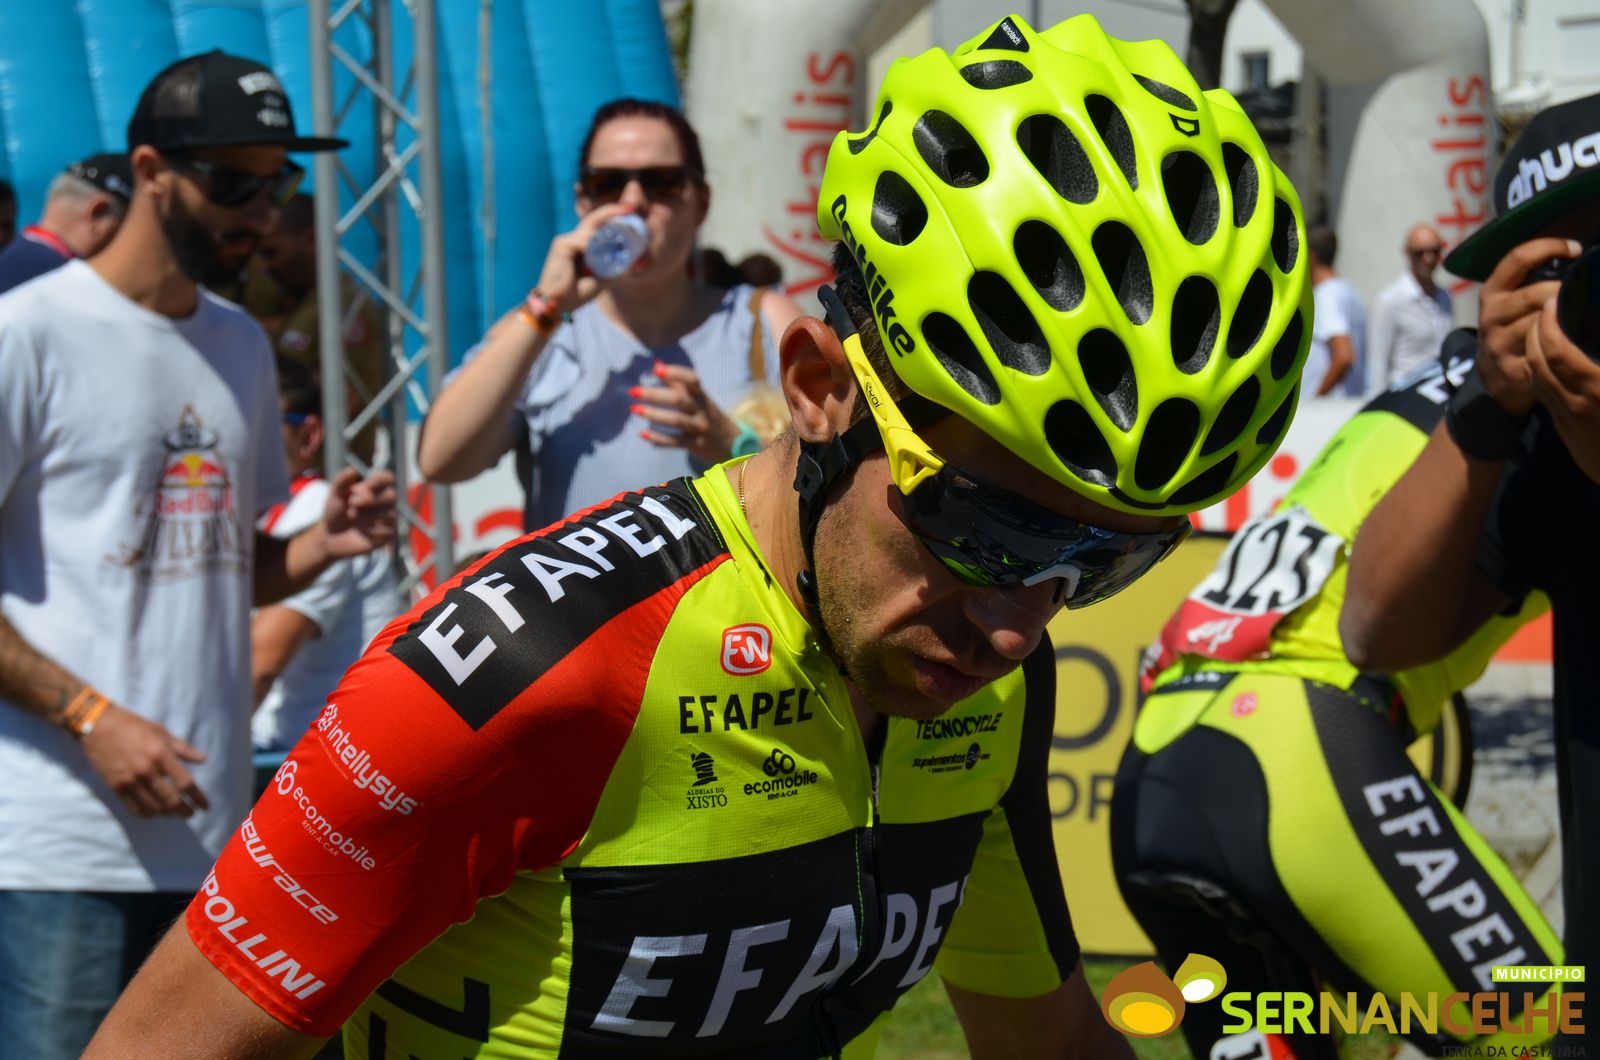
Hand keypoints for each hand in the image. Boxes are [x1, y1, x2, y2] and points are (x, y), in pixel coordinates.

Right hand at [80, 705, 209, 816]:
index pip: (185, 783)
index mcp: (161, 755)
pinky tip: (153, 813)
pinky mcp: (115, 786)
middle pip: (171, 800)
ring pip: (153, 807)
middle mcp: (146, 770)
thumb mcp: (161, 732)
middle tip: (190, 814)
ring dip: (166, 814)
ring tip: (174, 813)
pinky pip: (133, 808)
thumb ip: (183, 749)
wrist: (97, 726)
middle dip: (184, 811)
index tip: (206, 807)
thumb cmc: (132, 725)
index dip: (198, 798)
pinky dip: (146, 814)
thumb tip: (203, 760)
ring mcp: (130, 780)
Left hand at [321, 467, 396, 558]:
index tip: (367, 484)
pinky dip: (368, 532)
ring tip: (352, 518)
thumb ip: (342, 481)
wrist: (331, 536)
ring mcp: (388, 519)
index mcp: (374, 488)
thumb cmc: (335, 512)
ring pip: (387, 515)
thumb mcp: (335, 495)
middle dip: (370, 499)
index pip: (388, 478)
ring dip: (365, 517)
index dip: (381, 480)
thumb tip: (352, 470)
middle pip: (391, 496)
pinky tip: (360, 532)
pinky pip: (385, 531)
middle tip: (352, 503)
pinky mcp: (388, 535)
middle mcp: (385, 502)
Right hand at [536, 202, 645, 312]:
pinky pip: (583, 241)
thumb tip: (634, 258)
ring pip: (591, 230)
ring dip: (607, 236)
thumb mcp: (603, 277)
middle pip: (594, 219)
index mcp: (581, 245)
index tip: (631, 212)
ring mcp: (566, 240)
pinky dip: (595, 248)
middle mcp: (573, 239)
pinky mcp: (561, 245)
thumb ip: (615, 266)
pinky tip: (600, 257)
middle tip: (630, 208)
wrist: (559, 305)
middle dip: (612, 211)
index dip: (613, 217)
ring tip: (623, 238)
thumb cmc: (578, 293)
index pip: (598, 225)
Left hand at [632, 362, 739, 462]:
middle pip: (678, 399)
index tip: (656, 369)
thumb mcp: (699, 398)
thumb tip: (656, 363)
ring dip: (653, 415)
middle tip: (633, 391)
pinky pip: (674, 442)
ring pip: (675, 420)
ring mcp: (699, 428)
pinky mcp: (695, 445)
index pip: (692, 380)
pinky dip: (658, 439)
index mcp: (702, 396)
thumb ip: (678, 382)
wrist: (732, 444)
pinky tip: (642, 434)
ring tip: (634, 409)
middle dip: (655, 394)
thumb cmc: (709, 415)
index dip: (675, 373)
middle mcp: (702, 410)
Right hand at [1477, 237, 1583, 415]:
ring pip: (1542, 325)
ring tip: (1584, 317)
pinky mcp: (1513, 370)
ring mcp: (1500, 344)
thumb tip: (1580, 256)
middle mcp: (1492, 316)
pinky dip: (1565, 346)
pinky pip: (1546, 355)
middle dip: (1566, 291)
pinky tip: (1576, 343)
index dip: (1550, 247)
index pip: (1518, 259)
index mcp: (1493, 292)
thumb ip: (1534, 280)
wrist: (1494, 374)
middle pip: (1536, 295)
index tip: (1576, 249)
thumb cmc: (1514, 326)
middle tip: (1587, 290)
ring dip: (1567, 319)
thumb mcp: (1511, 300)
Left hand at [1527, 293, 1599, 482]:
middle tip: (1546, 308)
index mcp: (1596, 390)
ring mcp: (1570, 421)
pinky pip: (1546, 397)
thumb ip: (1599, 357)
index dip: (1549, 323)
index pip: (1556, 351)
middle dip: (1536, 332)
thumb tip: (1595, 336)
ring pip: (1537, 379)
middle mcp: (1577, 405)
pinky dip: (1543, 371)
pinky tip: (1554, 358)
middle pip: (1538, 362)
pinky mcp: (1568, 433)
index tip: (1555, 301)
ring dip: (1535, 350)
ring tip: (1547, 328)